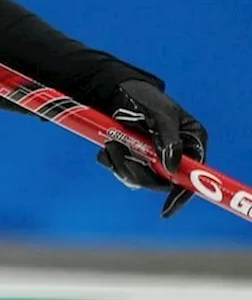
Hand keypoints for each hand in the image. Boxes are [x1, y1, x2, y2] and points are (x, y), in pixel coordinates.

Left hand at [96, 79, 208, 217]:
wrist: (115, 89)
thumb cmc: (143, 97)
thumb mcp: (160, 114)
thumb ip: (169, 140)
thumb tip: (171, 169)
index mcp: (192, 141)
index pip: (193, 175)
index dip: (181, 194)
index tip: (166, 209)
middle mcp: (175, 153)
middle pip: (161, 181)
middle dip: (137, 172)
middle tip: (116, 151)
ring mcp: (154, 157)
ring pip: (140, 177)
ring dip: (121, 164)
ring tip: (109, 143)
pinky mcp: (134, 157)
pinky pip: (124, 171)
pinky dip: (113, 162)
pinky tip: (106, 147)